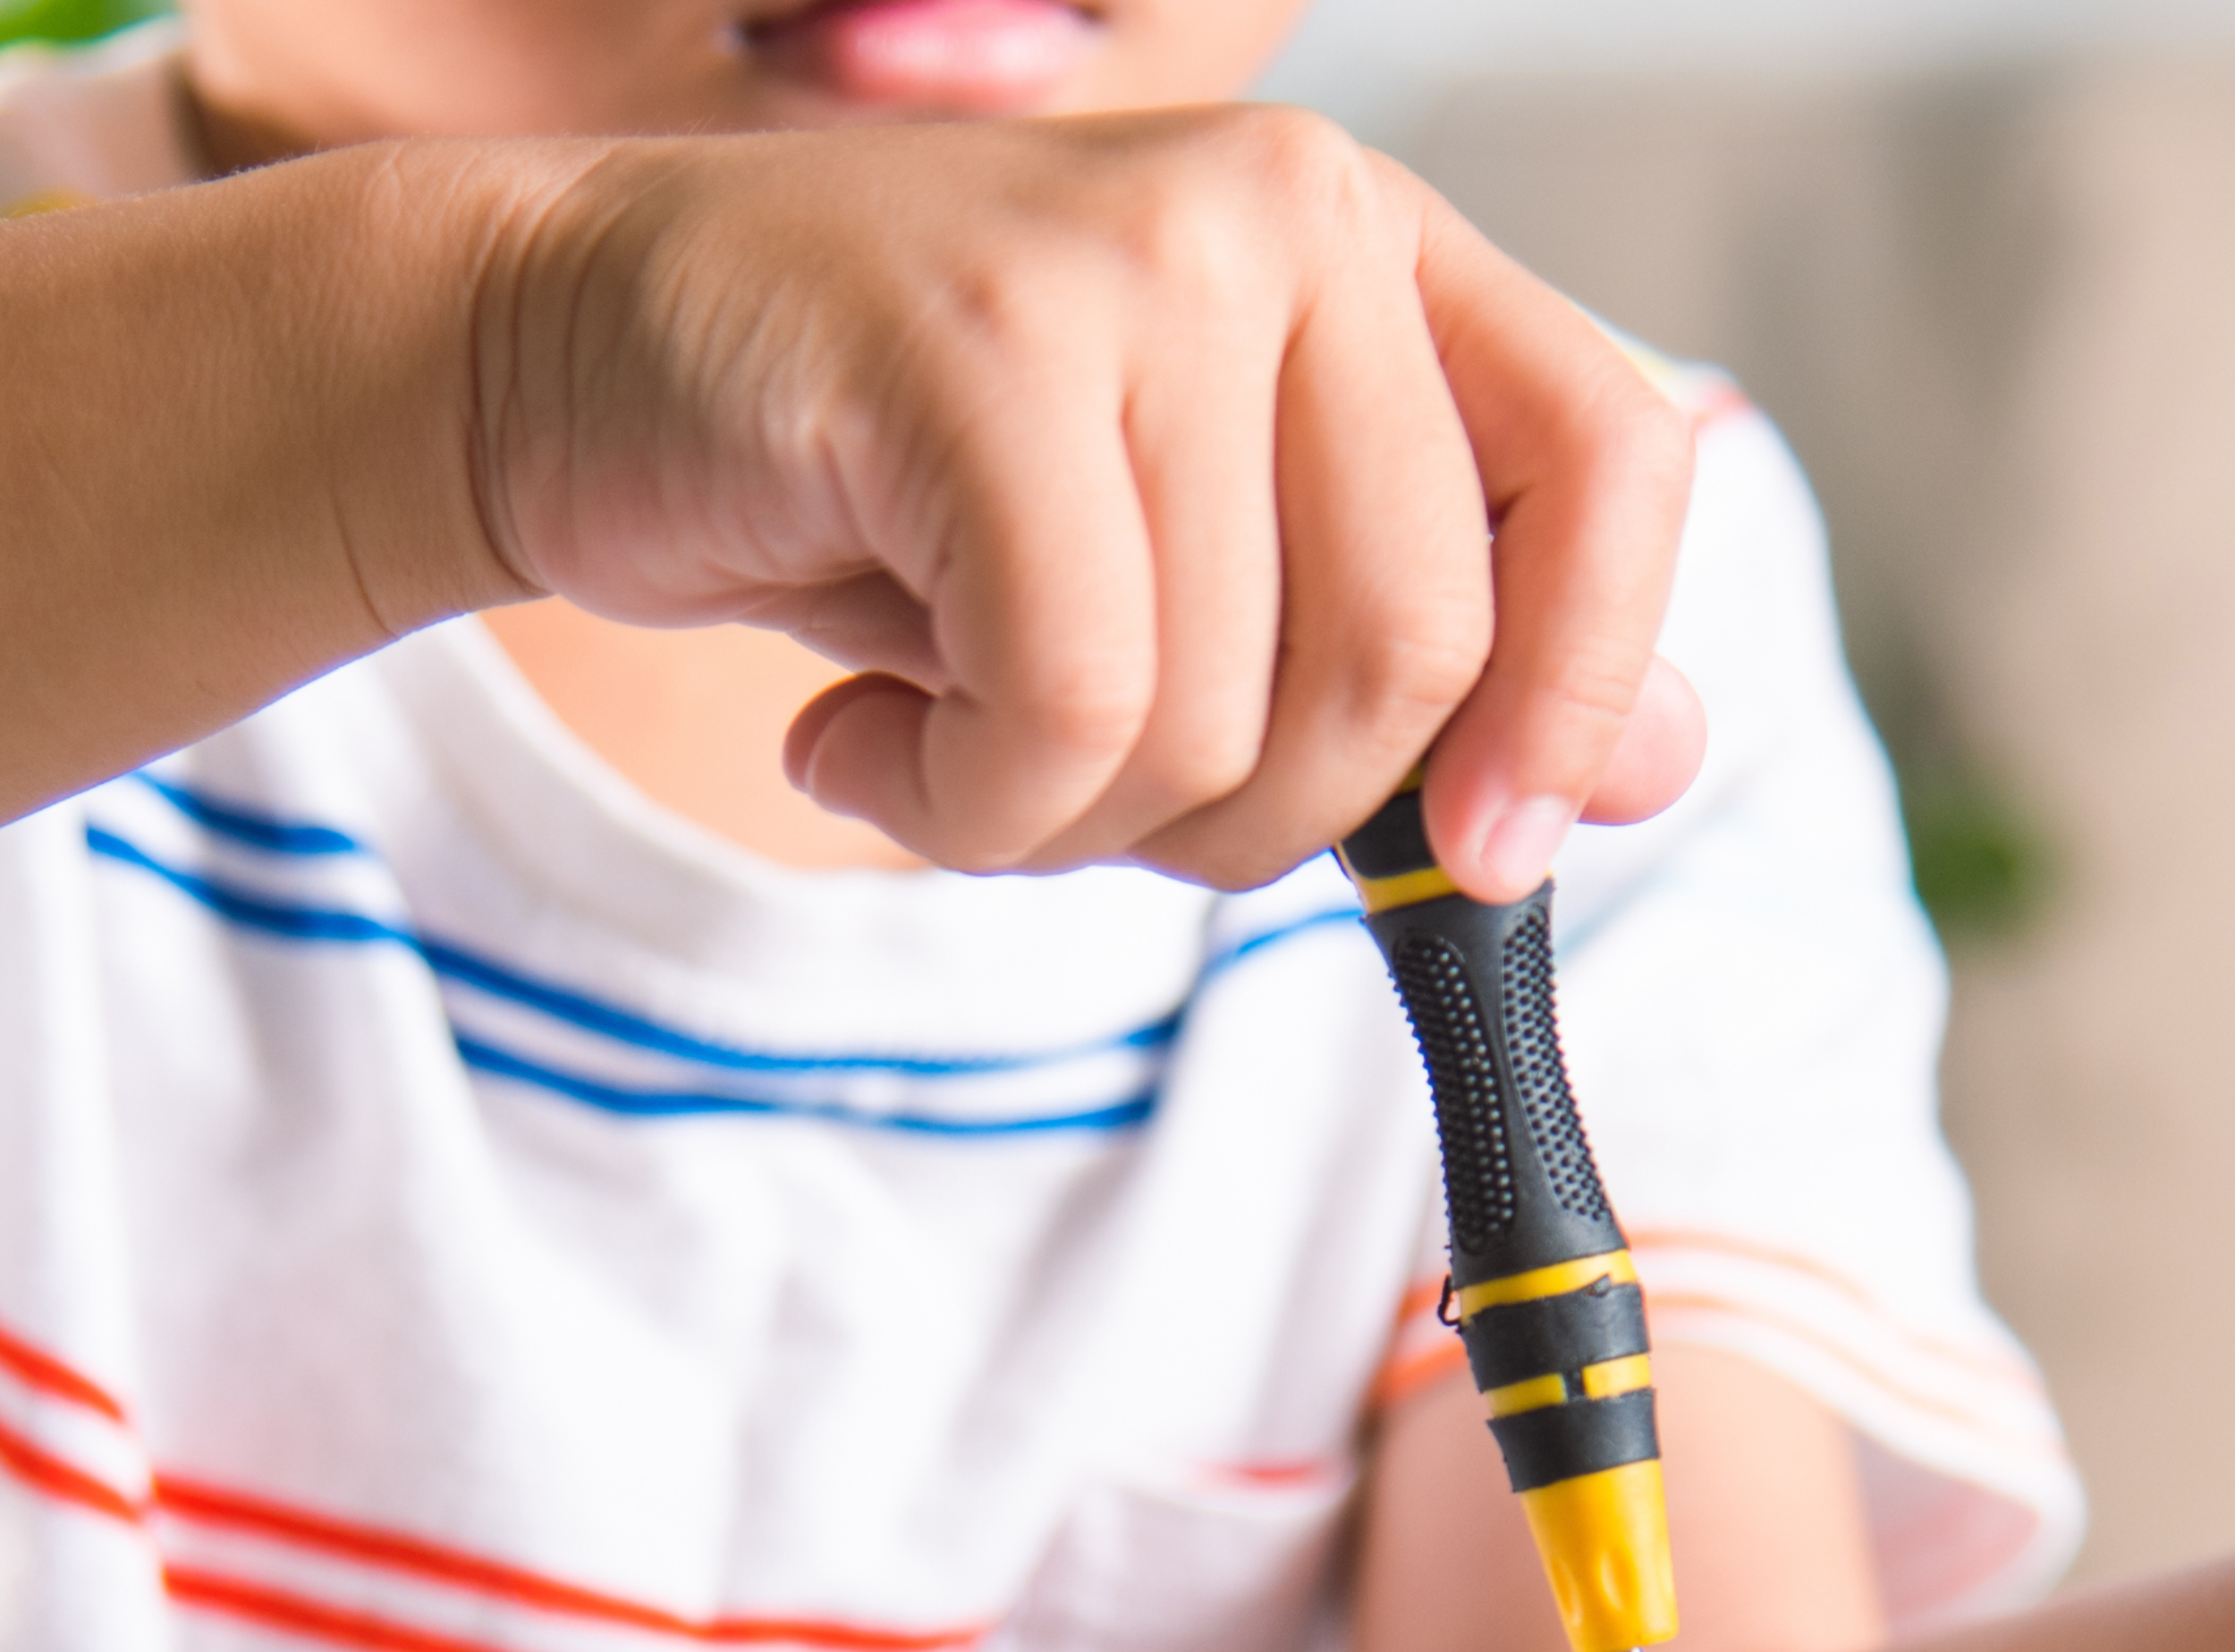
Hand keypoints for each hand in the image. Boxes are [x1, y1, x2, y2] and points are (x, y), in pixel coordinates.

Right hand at [462, 108, 1705, 896]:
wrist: (567, 365)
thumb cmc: (885, 488)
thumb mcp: (1185, 570)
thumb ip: (1426, 653)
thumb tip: (1667, 762)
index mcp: (1374, 250)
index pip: (1613, 464)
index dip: (1583, 691)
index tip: (1485, 855)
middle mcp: (1286, 214)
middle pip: (1415, 648)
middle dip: (1256, 817)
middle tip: (1082, 790)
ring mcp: (1133, 257)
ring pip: (1223, 710)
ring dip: (1067, 819)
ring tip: (938, 736)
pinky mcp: (977, 345)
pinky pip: (1067, 702)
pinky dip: (961, 798)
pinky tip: (859, 734)